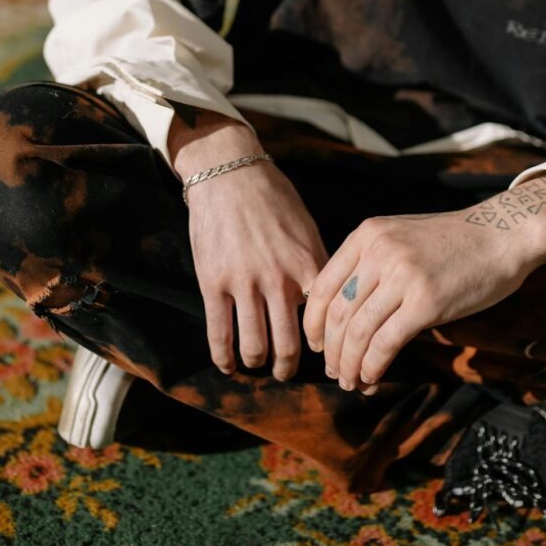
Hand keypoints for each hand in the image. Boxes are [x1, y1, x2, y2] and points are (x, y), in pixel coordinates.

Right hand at [170, 109, 327, 379]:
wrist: (230, 172)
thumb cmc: (272, 197)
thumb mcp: (306, 227)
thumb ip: (317, 263)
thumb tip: (331, 298)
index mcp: (308, 263)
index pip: (325, 319)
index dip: (326, 344)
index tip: (324, 353)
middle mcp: (279, 278)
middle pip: (290, 344)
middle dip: (290, 367)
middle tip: (288, 373)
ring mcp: (245, 283)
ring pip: (255, 346)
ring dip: (259, 364)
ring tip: (260, 367)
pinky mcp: (214, 283)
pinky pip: (220, 334)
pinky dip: (225, 358)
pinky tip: (228, 366)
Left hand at [303, 174, 545, 393]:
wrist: (503, 234)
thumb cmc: (454, 241)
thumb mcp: (400, 236)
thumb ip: (371, 262)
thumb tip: (344, 308)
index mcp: (366, 235)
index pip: (323, 286)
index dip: (314, 323)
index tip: (317, 345)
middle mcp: (379, 252)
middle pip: (338, 313)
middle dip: (332, 351)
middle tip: (334, 372)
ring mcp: (402, 276)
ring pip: (358, 332)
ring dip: (350, 364)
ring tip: (351, 382)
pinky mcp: (426, 302)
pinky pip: (386, 343)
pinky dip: (373, 366)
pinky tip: (372, 378)